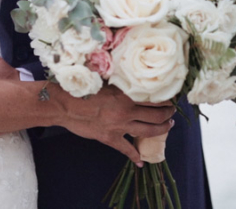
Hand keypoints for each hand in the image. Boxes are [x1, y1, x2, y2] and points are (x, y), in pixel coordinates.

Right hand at [56, 85, 174, 165]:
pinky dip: (135, 157)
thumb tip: (127, 74)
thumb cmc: (80, 88)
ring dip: (162, 129)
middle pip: (157, 115)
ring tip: (168, 126)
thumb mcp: (102, 79)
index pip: (154, 97)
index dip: (165, 98)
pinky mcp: (110, 138)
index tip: (170, 96)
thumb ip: (118, 80)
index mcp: (125, 94)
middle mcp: (126, 111)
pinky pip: (127, 149)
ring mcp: (120, 126)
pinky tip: (141, 161)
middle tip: (172, 112)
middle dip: (168, 114)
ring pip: (149, 131)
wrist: (63, 104)